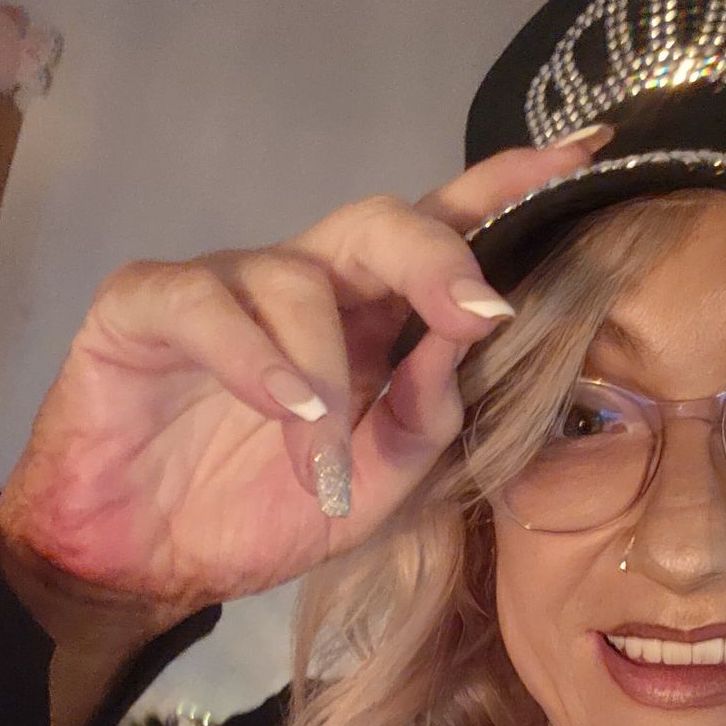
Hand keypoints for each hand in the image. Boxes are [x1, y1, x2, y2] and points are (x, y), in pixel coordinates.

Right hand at [0, 134, 609, 636]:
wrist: (143, 566)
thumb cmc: (259, 517)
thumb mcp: (372, 492)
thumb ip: (425, 424)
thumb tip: (472, 340)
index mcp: (367, 323)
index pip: (440, 237)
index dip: (505, 191)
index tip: (582, 160)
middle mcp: (305, 289)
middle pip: (379, 223)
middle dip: (438, 256)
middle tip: (478, 312)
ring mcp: (223, 289)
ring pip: (296, 277)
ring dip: (324, 373)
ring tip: (321, 458)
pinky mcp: (144, 306)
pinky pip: (204, 303)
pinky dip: (255, 357)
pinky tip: (286, 407)